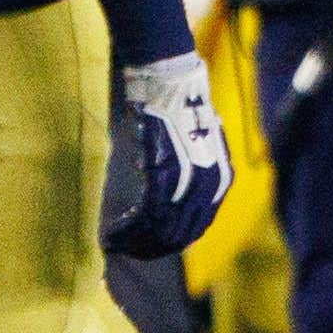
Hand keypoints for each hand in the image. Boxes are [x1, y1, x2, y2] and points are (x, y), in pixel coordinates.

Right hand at [103, 51, 231, 259]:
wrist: (170, 82)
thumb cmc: (178, 109)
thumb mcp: (197, 148)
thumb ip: (192, 178)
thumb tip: (168, 207)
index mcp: (221, 182)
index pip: (195, 229)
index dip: (168, 243)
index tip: (144, 248)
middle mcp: (210, 187)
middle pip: (178, 235)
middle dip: (148, 248)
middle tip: (124, 250)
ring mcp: (189, 183)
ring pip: (160, 229)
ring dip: (133, 242)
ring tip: (113, 243)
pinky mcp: (164, 175)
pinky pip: (145, 215)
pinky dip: (126, 229)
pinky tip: (111, 233)